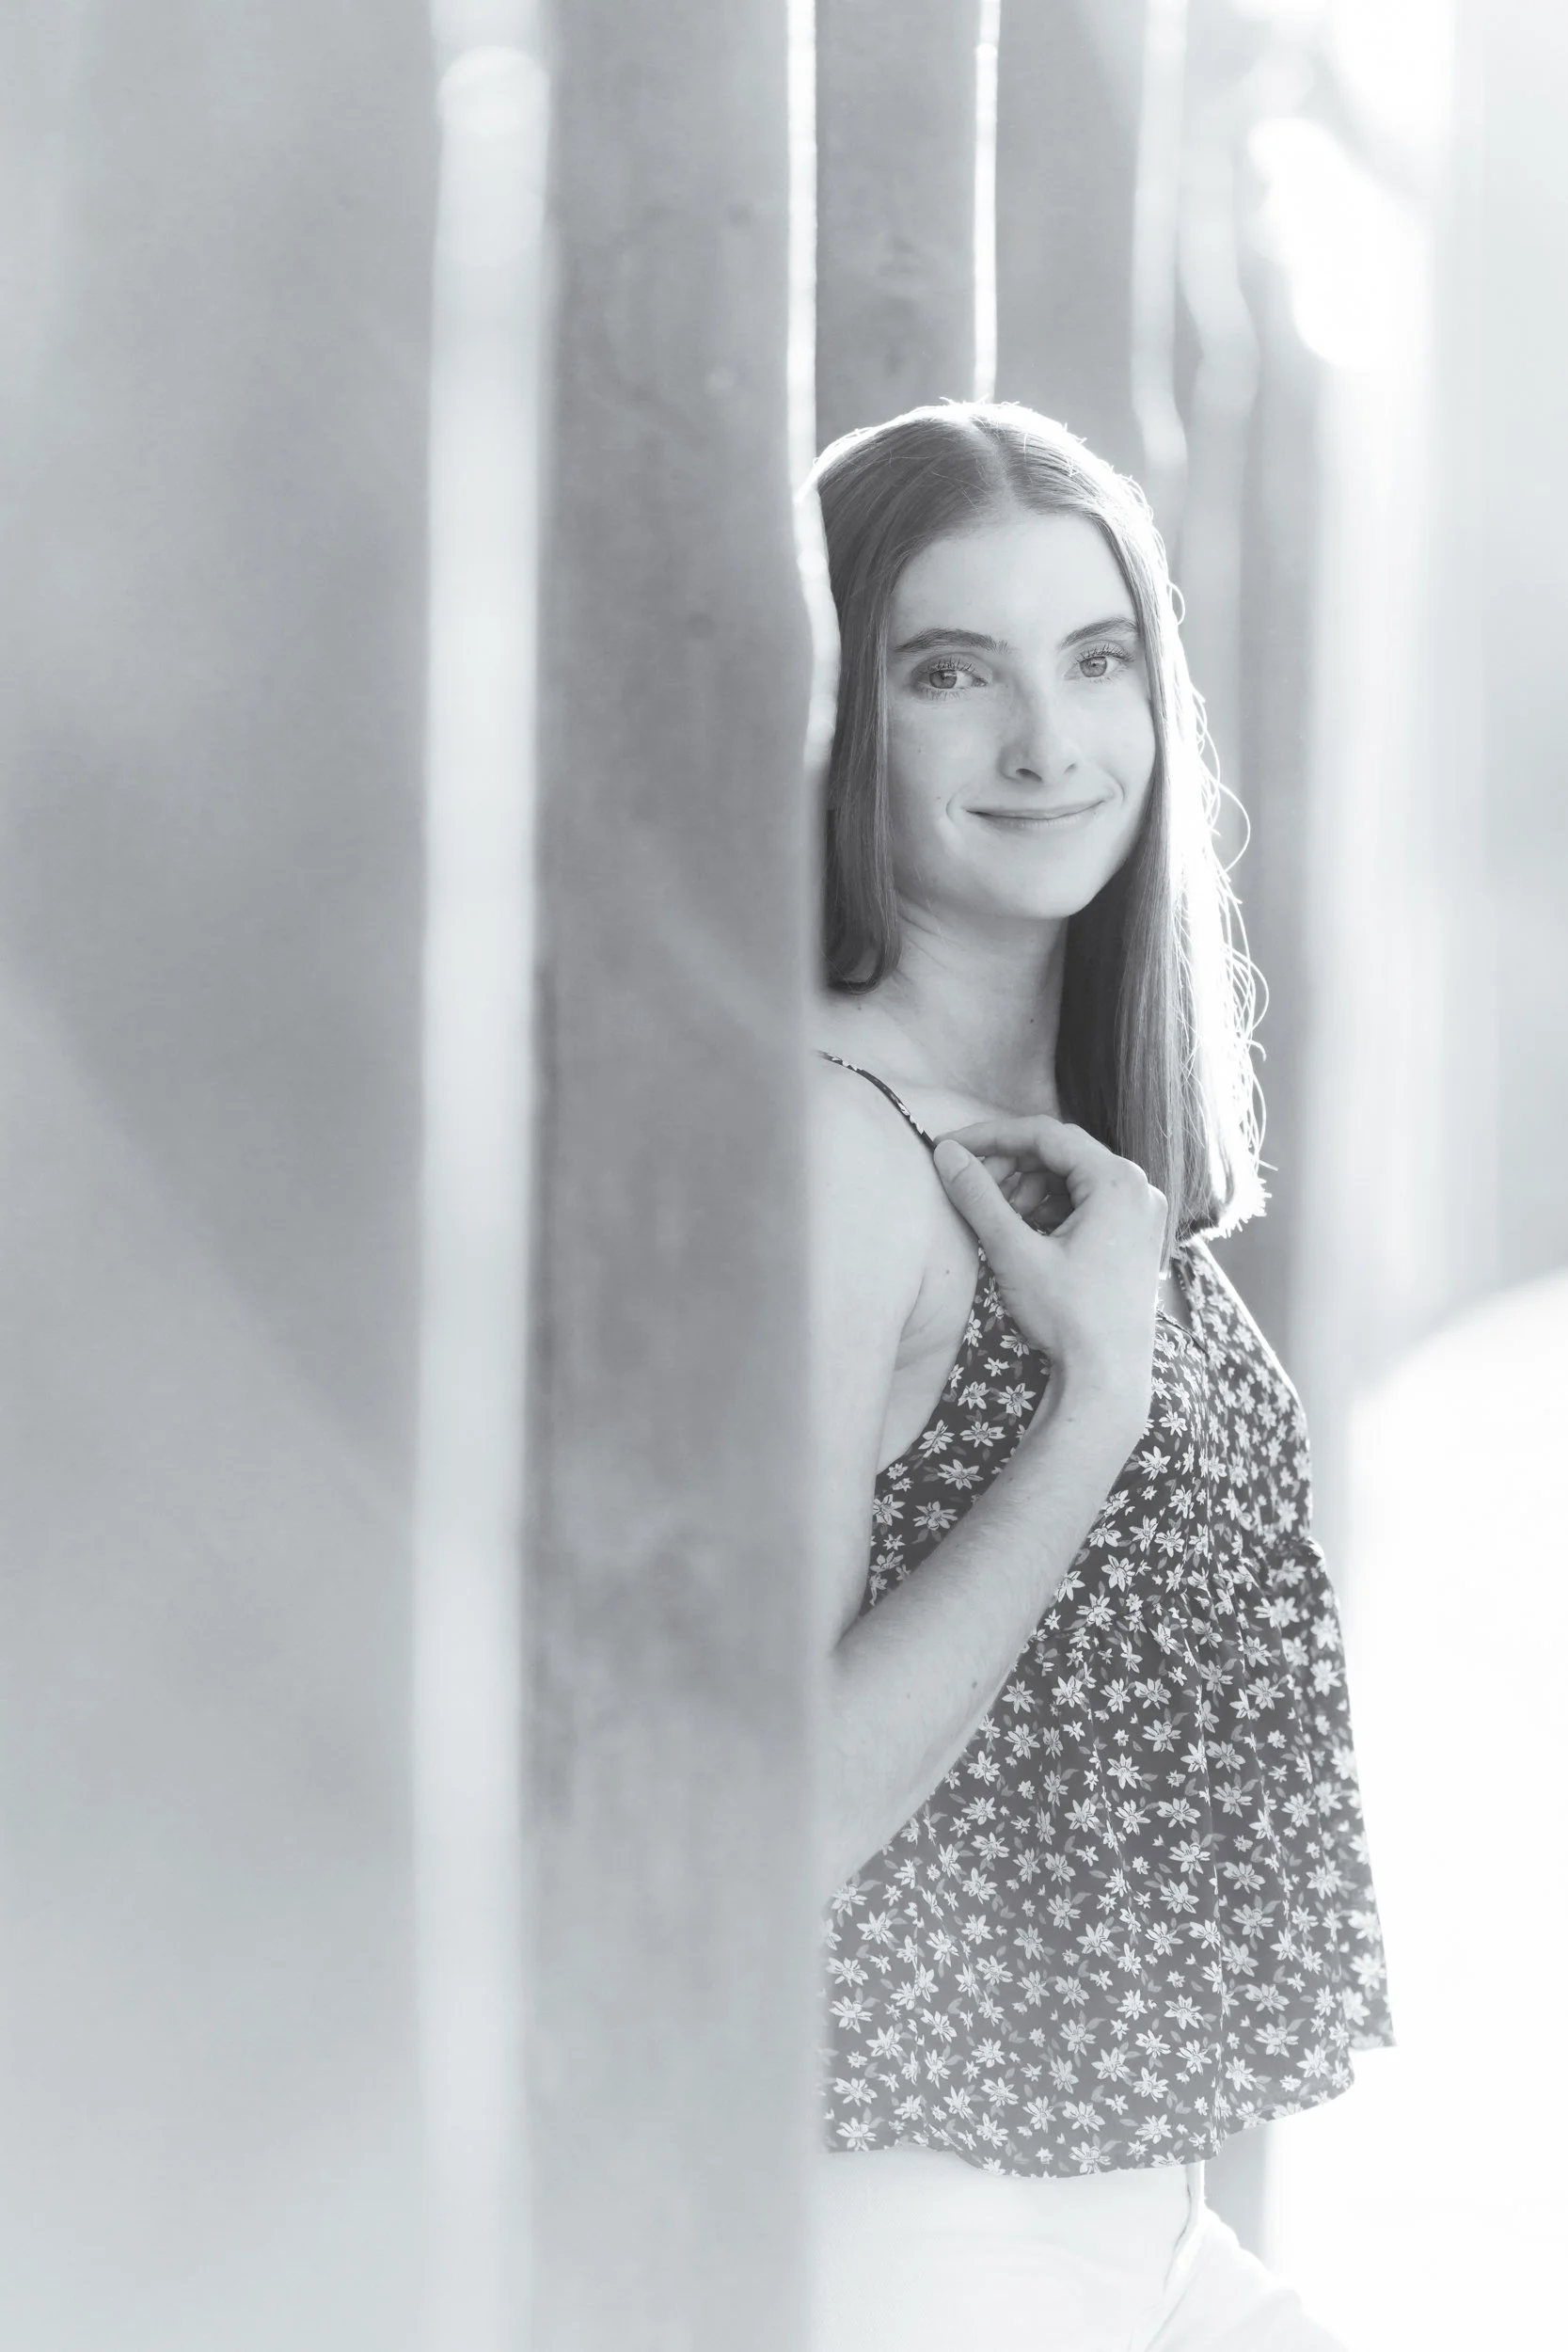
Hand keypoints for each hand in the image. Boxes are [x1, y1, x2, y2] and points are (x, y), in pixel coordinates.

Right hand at [932, 1116, 1166, 1445]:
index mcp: (1118, 1181)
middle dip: (1011, 1168)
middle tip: (972, 1189)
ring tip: (998, 1219)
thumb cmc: (1068, 1316)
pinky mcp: (1135, 1239)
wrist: (1107, 1378)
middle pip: (1061, 1156)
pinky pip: (1088, 1205)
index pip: (1046, 1135)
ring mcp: (1142, 1215)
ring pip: (1073, 1181)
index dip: (992, 1137)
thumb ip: (978, 1196)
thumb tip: (946, 1154)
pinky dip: (1051, 1211)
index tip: (952, 1148)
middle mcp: (1139, 1189)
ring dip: (1029, 1191)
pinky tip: (1024, 1235)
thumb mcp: (1015, 1251)